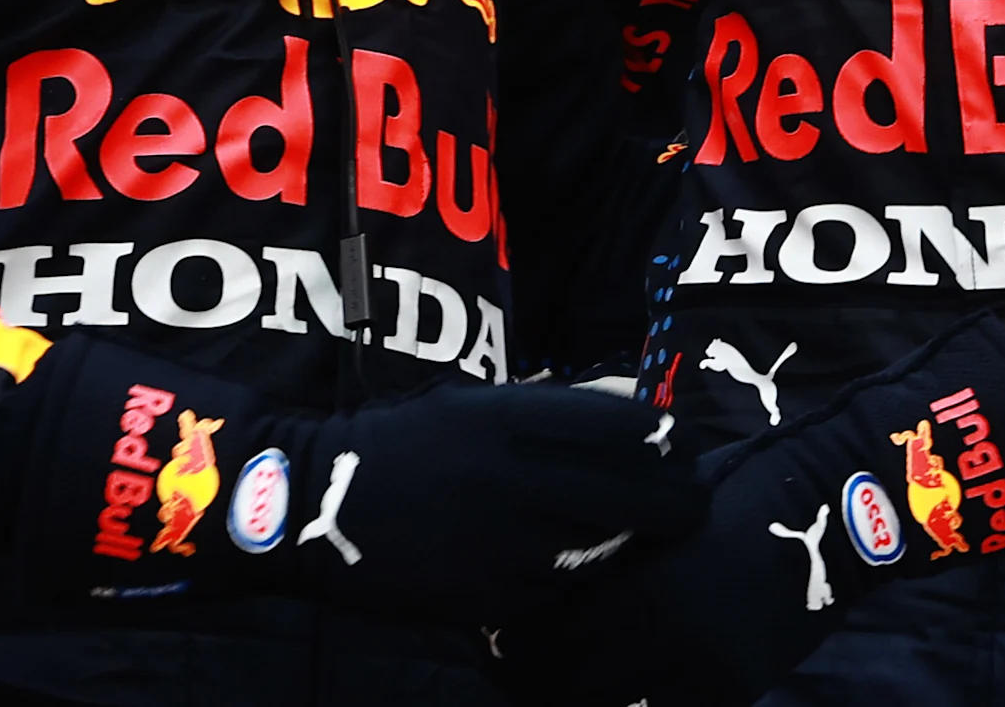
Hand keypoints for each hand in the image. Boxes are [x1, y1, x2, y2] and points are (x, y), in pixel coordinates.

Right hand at [7, 344, 703, 624]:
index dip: (667, 445)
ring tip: (633, 534)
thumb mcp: (472, 407)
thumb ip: (547, 416)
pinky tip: (569, 567)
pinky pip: (563, 589)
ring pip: (611, 547)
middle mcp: (520, 478)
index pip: (632, 430)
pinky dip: (576, 580)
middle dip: (678, 502)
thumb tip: (634, 420)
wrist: (318, 507)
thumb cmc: (404, 446)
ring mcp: (509, 543)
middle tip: (686, 505)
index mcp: (513, 419)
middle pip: (645, 494)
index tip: (677, 451)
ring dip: (630, 542)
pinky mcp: (494, 596)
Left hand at [494, 316, 1004, 706]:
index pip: (550, 645)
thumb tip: (546, 576)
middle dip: (538, 680)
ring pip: (617, 705)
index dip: (513, 649)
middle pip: (573, 691)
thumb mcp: (665, 508)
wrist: (843, 510)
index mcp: (649, 587)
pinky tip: (627, 678)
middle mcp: (675, 642)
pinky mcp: (740, 689)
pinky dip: (639, 698)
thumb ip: (613, 546)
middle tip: (520, 663)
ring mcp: (711, 673)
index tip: (498, 637)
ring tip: (571, 673)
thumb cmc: (744, 488)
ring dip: (587, 693)